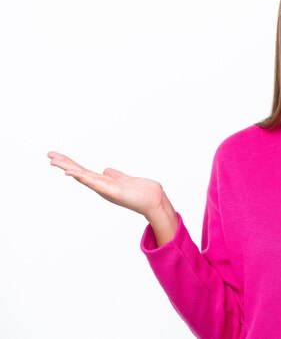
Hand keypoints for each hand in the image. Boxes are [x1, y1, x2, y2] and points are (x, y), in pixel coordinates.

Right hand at [47, 151, 177, 244]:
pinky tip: (71, 172)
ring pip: (84, 177)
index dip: (71, 164)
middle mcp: (102, 187)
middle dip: (65, 164)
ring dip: (69, 168)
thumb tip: (105, 170)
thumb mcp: (126, 180)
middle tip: (49, 155)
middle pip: (80, 173)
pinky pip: (94, 183)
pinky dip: (82, 177)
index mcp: (105, 183)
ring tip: (55, 161)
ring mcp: (106, 190)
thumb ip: (115, 176)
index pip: (85, 172)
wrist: (155, 201)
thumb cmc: (143, 193)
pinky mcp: (112, 192)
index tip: (58, 157)